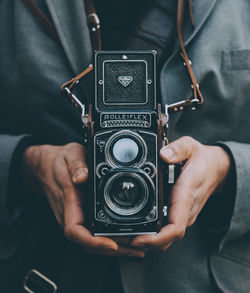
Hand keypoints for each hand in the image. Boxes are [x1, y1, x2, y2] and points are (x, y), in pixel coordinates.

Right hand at [22, 143, 144, 256]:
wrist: (48, 167)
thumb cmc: (59, 163)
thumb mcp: (70, 155)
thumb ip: (76, 164)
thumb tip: (82, 176)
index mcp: (69, 203)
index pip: (75, 231)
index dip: (93, 242)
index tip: (112, 245)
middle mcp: (72, 216)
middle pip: (90, 243)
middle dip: (114, 249)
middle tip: (137, 248)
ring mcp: (77, 218)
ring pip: (94, 241)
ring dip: (116, 247)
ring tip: (137, 247)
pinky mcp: (82, 217)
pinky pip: (96, 234)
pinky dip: (112, 239)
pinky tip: (127, 238)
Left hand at [131, 136, 230, 250]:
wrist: (216, 168)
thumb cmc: (203, 160)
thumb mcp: (191, 147)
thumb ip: (178, 150)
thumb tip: (163, 155)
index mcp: (186, 196)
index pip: (175, 227)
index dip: (157, 238)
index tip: (139, 239)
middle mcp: (185, 211)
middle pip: (167, 239)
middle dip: (145, 244)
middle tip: (122, 239)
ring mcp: (183, 215)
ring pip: (166, 238)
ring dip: (146, 241)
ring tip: (124, 236)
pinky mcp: (179, 214)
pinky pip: (166, 230)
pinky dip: (151, 234)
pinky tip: (137, 229)